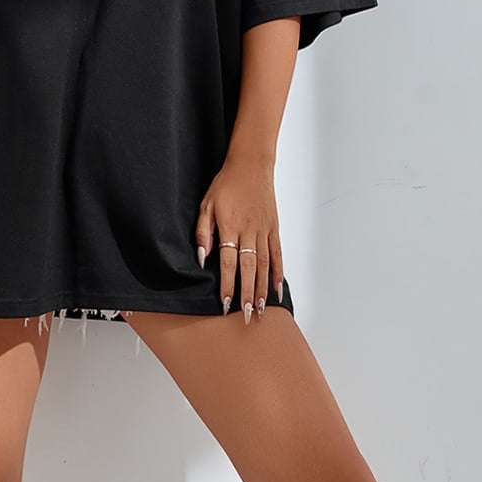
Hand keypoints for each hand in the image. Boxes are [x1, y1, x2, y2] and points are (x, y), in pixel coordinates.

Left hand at [193, 155, 284, 322]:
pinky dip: (278, 273)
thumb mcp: (206, 205)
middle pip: (249, 268)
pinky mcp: (274, 228)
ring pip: (264, 265)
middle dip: (247, 294)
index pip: (228, 262)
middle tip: (246, 315)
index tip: (226, 303)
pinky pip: (277, 254)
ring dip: (262, 288)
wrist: (251, 165)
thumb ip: (203, 232)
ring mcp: (264, 231)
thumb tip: (203, 258)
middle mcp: (249, 231)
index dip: (228, 284)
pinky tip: (276, 289)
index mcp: (230, 227)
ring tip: (261, 309)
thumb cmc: (226, 185)